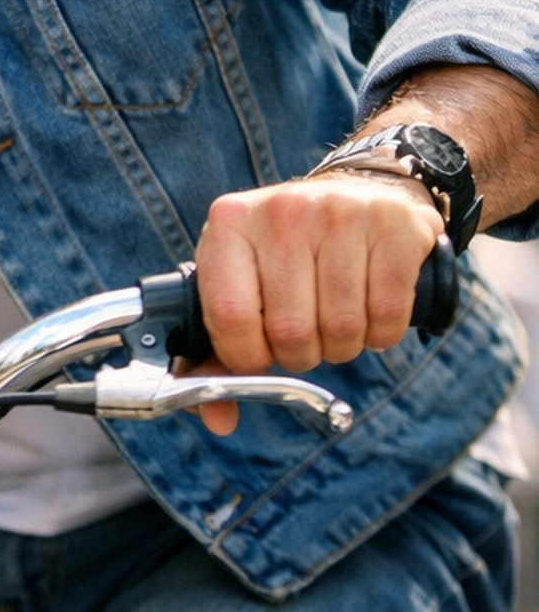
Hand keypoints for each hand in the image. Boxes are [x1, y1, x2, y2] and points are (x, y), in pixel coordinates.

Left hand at [190, 173, 441, 435]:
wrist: (363, 193)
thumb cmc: (291, 254)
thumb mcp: (243, 283)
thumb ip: (219, 351)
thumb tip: (216, 418)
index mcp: (231, 225)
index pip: (230, 319)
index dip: (249, 356)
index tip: (261, 353)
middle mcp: (282, 212)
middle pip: (291, 333)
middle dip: (302, 354)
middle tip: (307, 333)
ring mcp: (340, 213)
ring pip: (342, 330)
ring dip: (343, 345)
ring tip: (338, 316)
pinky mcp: (394, 226)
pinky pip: (387, 316)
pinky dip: (382, 333)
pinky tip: (372, 306)